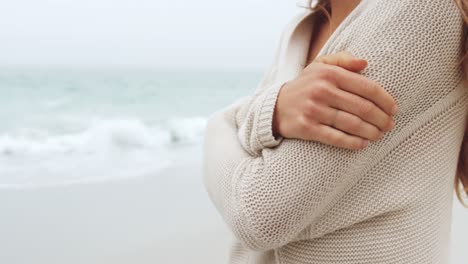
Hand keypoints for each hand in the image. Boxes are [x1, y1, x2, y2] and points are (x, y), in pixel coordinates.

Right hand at [272, 51, 397, 149]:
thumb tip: (365, 63)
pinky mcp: (307, 128)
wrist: (275, 106)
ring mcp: (314, 110)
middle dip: (381, 119)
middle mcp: (322, 90)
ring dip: (371, 132)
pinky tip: (362, 144)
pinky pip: (335, 137)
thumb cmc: (304, 86)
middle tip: (389, 125)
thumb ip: (342, 61)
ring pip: (352, 124)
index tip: (394, 109)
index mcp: (329, 74)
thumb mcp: (319, 66)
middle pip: (362, 107)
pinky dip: (352, 143)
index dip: (385, 100)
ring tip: (379, 135)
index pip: (367, 87)